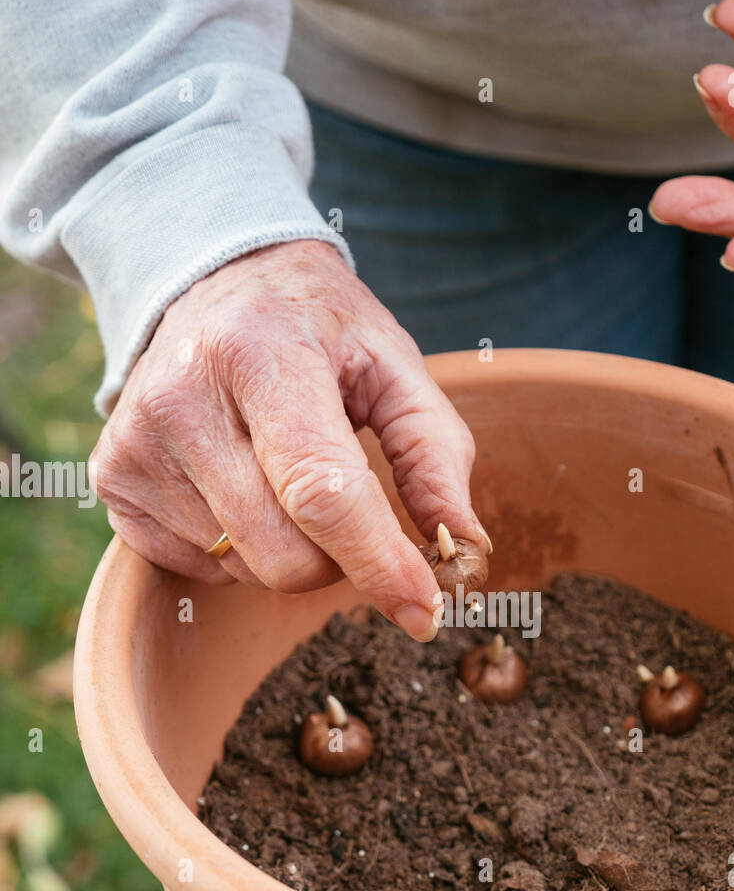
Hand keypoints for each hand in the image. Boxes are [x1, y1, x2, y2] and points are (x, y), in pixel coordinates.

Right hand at [91, 241, 486, 639]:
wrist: (211, 278)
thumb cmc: (318, 329)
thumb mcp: (393, 365)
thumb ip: (436, 457)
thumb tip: (464, 554)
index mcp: (262, 353)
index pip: (322, 491)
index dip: (379, 562)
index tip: (426, 612)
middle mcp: (183, 398)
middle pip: (285, 552)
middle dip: (341, 558)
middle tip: (350, 504)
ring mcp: (136, 443)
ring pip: (246, 569)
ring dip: (290, 548)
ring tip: (284, 474)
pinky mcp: (113, 480)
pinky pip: (200, 569)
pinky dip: (240, 548)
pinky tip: (241, 484)